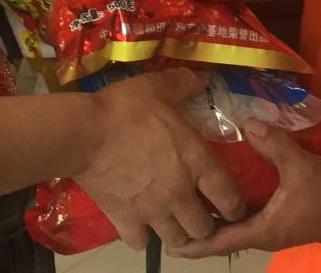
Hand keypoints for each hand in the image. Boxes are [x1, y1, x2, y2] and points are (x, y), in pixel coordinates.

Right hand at [73, 68, 246, 251]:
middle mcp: (180, 194)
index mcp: (196, 162)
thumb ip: (183, 83)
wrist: (84, 133)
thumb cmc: (125, 109)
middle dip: (206, 223)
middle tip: (200, 212)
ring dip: (179, 233)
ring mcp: (152, 212)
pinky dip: (144, 237)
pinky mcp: (125, 220)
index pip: (229, 197)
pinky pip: (141, 243)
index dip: (236, 206)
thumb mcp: (157, 87)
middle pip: (204, 228)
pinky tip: (141, 224)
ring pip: (177, 240)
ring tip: (174, 222)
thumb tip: (204, 76)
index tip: (233, 207)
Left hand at [169, 119, 320, 257]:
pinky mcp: (272, 219)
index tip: (171, 245)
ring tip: (182, 206)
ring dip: (209, 222)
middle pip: (220, 238)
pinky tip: (211, 197)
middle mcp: (259, 235)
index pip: (221, 242)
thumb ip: (273, 144)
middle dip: (195, 232)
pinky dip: (224, 214)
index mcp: (262, 230)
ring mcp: (266, 228)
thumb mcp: (299, 165)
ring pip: (229, 230)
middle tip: (166, 221)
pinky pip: (240, 221)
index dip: (196, 244)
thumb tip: (247, 124)